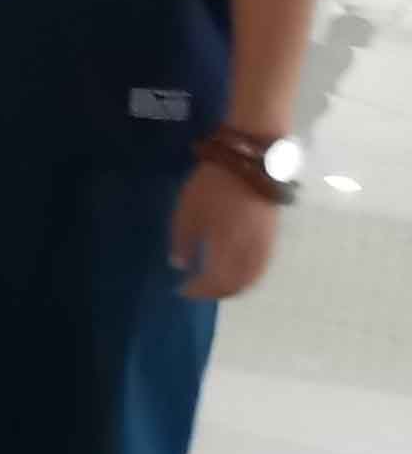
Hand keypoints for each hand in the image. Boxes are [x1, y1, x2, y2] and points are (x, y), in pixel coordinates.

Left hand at [171, 159, 283, 300]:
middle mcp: (251, 254)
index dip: (198, 290)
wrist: (251, 161)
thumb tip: (180, 266)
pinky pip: (262, 266)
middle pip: (237, 284)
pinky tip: (236, 270)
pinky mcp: (272, 235)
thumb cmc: (212, 187)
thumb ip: (183, 242)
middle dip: (216, 292)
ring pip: (252, 278)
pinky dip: (248, 276)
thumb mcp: (187, 212)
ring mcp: (265, 245)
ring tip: (215, 285)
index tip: (181, 290)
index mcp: (228, 250)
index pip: (215, 283)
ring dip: (234, 287)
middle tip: (198, 291)